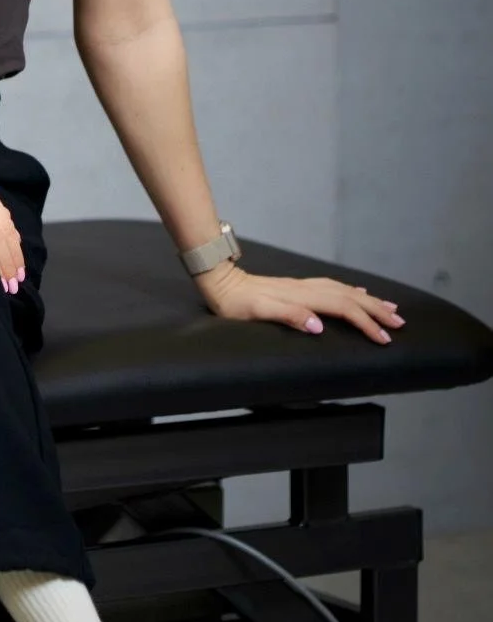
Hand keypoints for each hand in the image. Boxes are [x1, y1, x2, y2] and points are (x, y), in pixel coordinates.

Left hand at [193, 261, 403, 342]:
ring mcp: (304, 286)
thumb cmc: (236, 303)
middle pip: (351, 297)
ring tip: (390, 308)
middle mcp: (307, 289)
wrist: (221, 282)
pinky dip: (351, 291)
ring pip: (345, 291)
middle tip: (400, 323)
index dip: (365, 323)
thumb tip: (318, 326)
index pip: (343, 309)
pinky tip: (358, 292)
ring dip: (369, 300)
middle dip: (377, 310)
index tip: (384, 339)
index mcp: (302, 297)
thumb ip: (289, 316)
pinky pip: (334, 287)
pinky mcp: (298, 287)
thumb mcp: (258, 312)